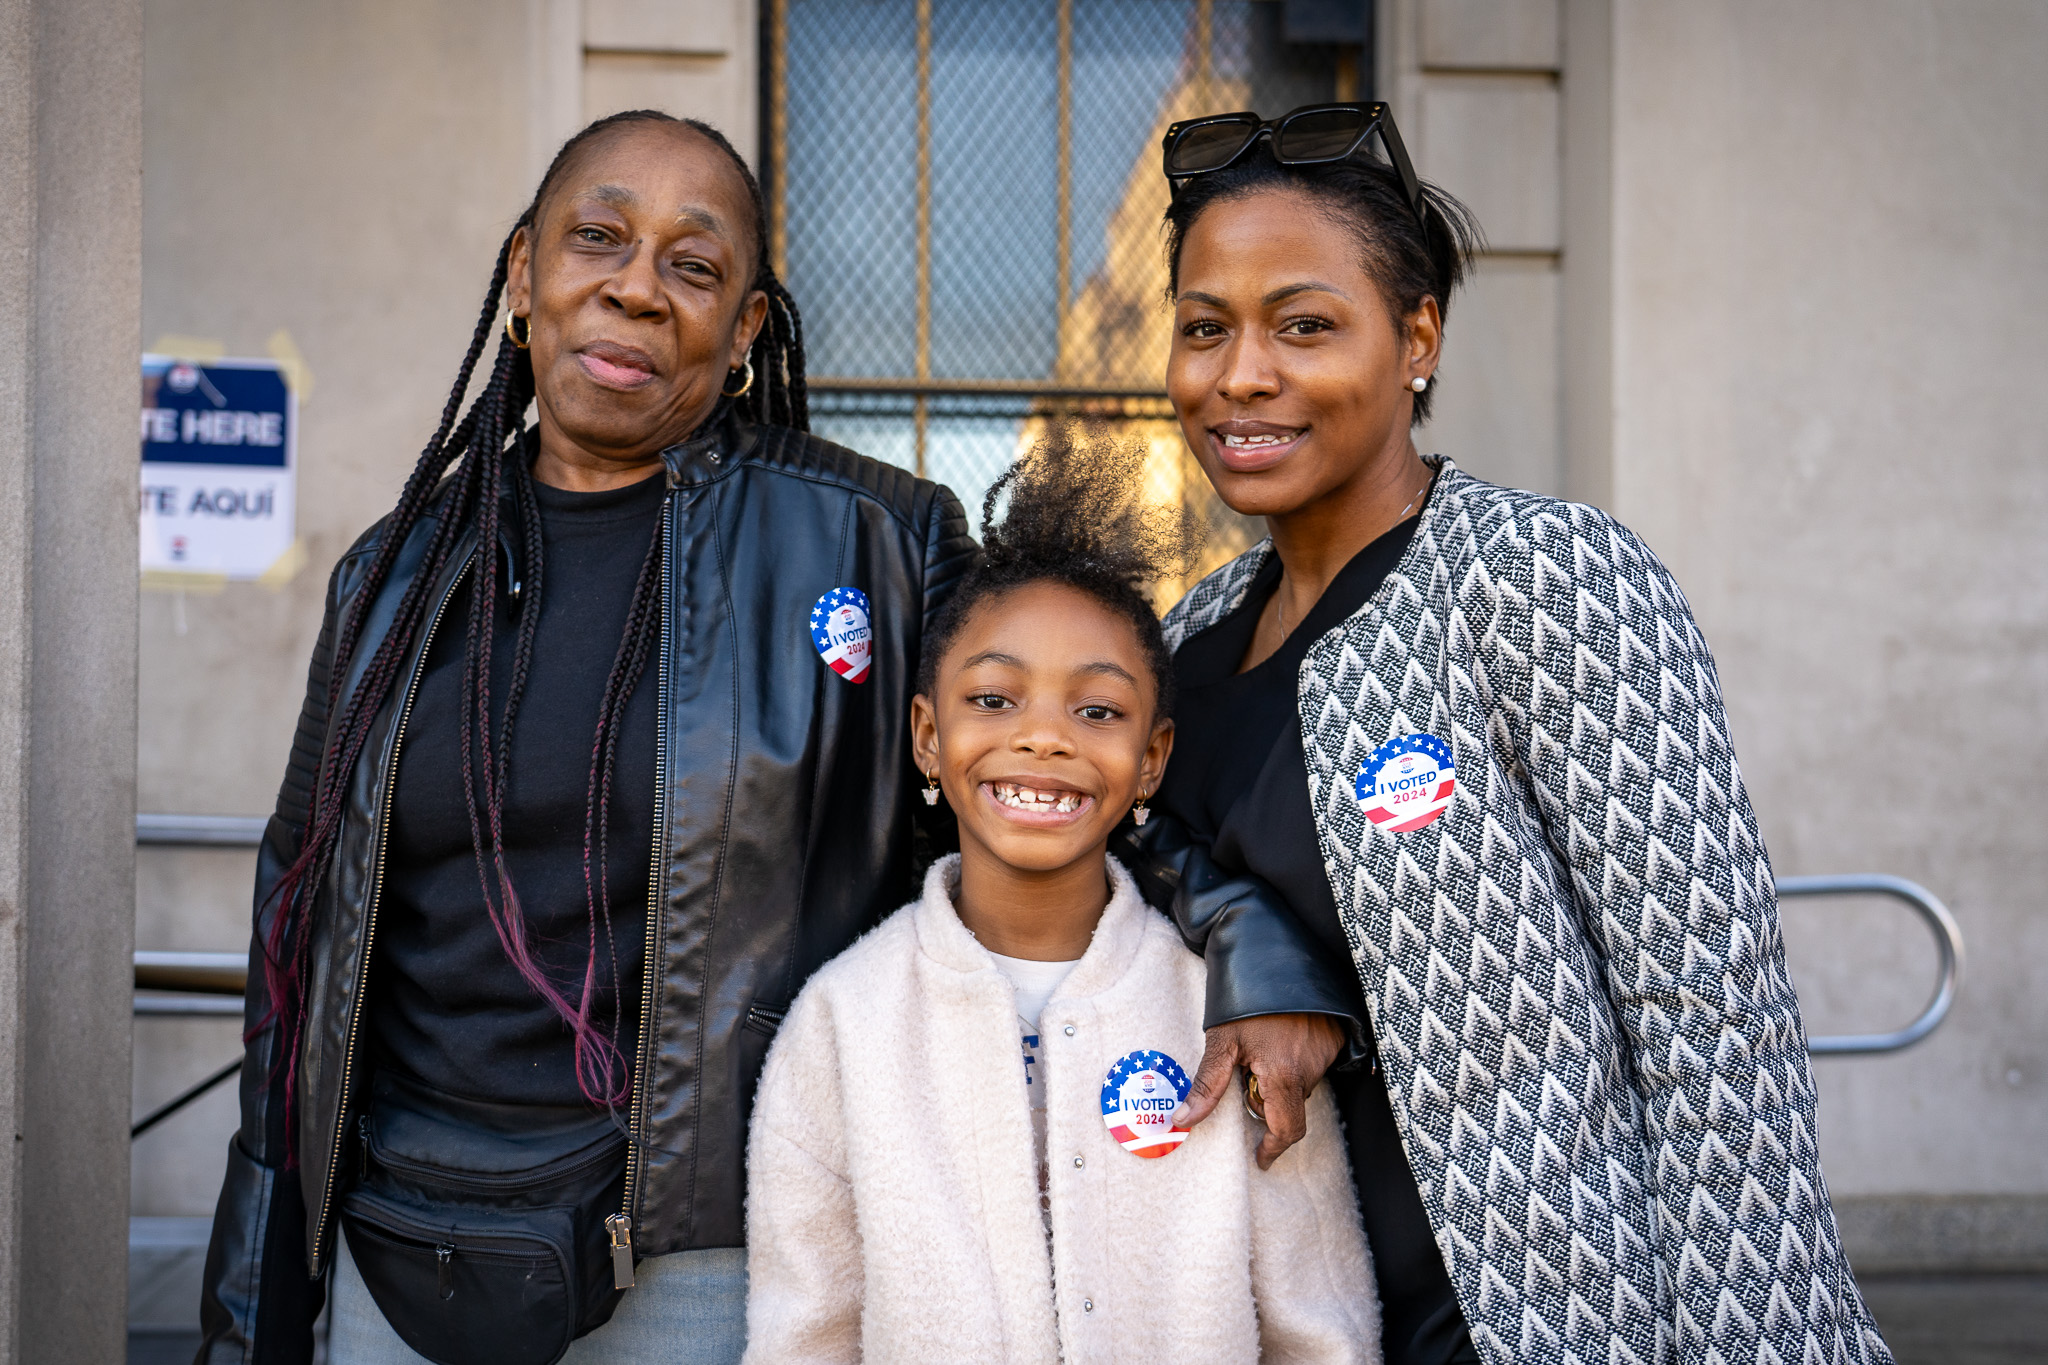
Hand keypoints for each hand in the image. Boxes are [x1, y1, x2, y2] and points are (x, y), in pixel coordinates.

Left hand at [1170, 1012, 1344, 1169]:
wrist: (1277, 957)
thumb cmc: (1246, 999)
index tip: (1260, 1157)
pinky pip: (1311, 1065)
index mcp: (1284, 1076)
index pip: (1287, 1130)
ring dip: (1279, 1080)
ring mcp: (1325, 1054)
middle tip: (1246, 1075)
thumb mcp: (1221, 1041)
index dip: (1273, 1148)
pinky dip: (1293, 1062)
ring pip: (1299, 1085)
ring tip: (1259, 1048)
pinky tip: (1277, 1039)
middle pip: (1289, 1107)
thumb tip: (1183, 1120)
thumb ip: (1206, 1085)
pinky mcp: (1332, 1039)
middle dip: (1266, 1102)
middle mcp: (1310, 1070)